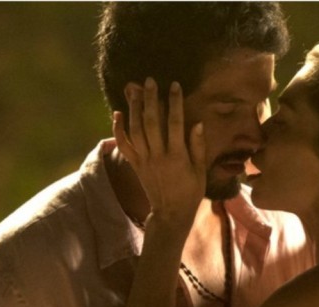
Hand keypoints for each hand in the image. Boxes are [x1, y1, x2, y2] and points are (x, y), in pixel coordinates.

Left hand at [113, 78, 205, 227]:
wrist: (171, 213)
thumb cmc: (190, 191)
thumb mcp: (200, 171)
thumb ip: (198, 147)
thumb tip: (197, 123)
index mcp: (177, 156)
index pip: (176, 123)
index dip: (175, 102)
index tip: (174, 85)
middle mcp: (158, 156)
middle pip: (152, 122)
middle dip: (151, 100)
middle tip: (149, 81)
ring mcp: (144, 160)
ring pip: (136, 130)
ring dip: (134, 109)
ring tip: (134, 90)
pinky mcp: (135, 165)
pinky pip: (124, 145)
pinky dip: (118, 129)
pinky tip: (118, 113)